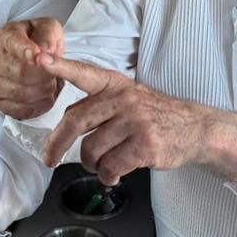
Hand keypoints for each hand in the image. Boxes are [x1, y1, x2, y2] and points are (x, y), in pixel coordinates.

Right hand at [0, 18, 65, 118]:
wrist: (34, 58)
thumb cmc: (41, 42)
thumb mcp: (50, 28)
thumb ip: (48, 35)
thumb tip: (45, 50)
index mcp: (8, 36)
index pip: (13, 43)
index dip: (26, 51)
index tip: (37, 56)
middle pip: (22, 72)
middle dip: (45, 75)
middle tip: (55, 73)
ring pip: (23, 94)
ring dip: (44, 91)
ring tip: (51, 84)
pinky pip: (20, 110)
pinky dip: (39, 106)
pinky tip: (45, 97)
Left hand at [38, 55, 236, 190]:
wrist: (197, 130)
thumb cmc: (157, 117)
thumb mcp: (130, 99)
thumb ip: (100, 106)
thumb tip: (66, 127)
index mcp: (115, 85)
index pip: (84, 73)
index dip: (61, 67)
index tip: (40, 60)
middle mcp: (123, 99)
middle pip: (76, 121)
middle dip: (57, 143)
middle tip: (48, 158)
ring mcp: (135, 122)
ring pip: (92, 150)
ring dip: (91, 165)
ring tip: (102, 166)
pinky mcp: (145, 145)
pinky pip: (111, 167)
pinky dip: (108, 177)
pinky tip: (115, 175)